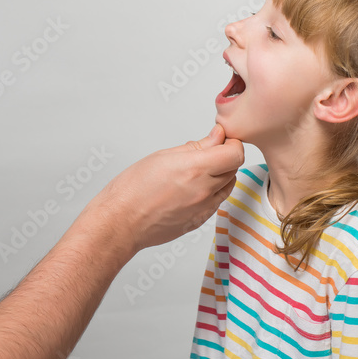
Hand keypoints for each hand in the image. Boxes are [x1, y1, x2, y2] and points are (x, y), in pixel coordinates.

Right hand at [86, 125, 243, 252]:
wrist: (121, 222)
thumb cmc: (133, 189)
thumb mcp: (164, 156)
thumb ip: (197, 147)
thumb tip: (216, 137)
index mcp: (195, 169)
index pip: (235, 153)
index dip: (232, 143)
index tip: (223, 139)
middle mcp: (204, 190)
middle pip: (234, 169)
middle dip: (226, 156)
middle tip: (209, 151)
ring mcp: (203, 209)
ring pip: (228, 186)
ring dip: (221, 174)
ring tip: (198, 170)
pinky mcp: (200, 221)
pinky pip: (216, 202)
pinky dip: (212, 191)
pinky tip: (193, 187)